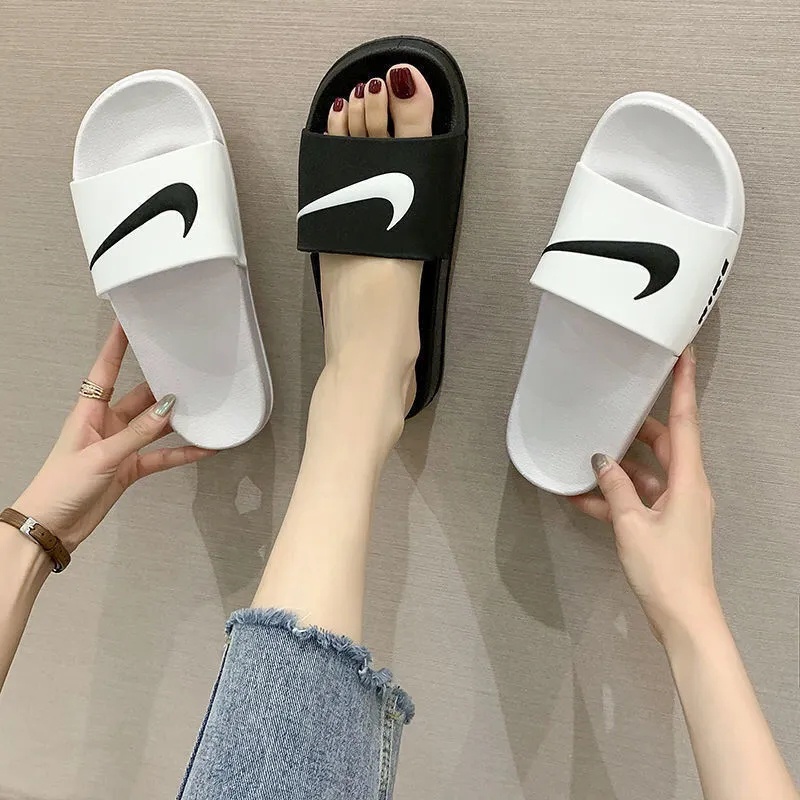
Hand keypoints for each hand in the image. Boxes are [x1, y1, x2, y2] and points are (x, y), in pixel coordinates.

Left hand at [14, 322, 214, 551]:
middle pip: (140, 397)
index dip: (117, 346)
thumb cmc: (61, 486)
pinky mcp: (130, 468)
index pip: (105, 370)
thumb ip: (138, 433)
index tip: (130, 322)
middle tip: (189, 369)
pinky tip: (203, 449)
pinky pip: (162, 456)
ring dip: (177, 420)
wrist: (52, 526)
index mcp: (89, 412)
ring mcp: (120, 446)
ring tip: (205, 408)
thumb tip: (169, 407)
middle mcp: (106, 424)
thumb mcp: (101, 455)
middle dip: (163, 385)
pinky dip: (182, 453)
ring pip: (155, 426)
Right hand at [571, 347, 718, 642]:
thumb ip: (615, 487)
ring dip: (618, 466)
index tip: (684, 353)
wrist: (683, 617)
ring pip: (646, 471)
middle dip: (636, 427)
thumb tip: (600, 460)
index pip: (685, 421)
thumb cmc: (665, 569)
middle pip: (663, 443)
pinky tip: (580, 497)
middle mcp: (687, 486)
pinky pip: (638, 498)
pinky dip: (614, 496)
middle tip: (611, 408)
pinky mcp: (664, 524)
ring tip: (584, 454)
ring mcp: (676, 506)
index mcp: (689, 479)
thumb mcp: (632, 524)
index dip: (684, 385)